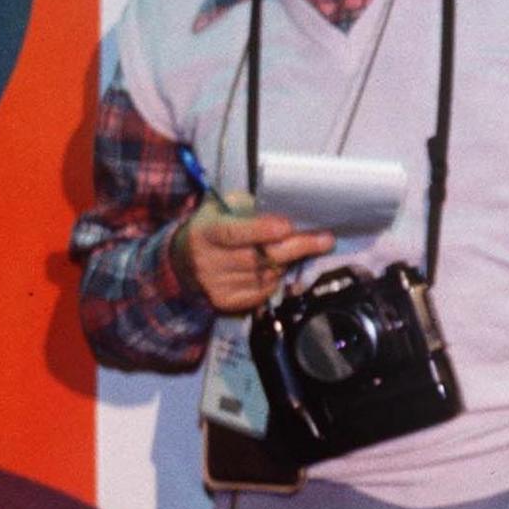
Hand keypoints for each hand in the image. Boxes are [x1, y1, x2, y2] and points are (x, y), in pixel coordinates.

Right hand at [172, 195, 334, 313]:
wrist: (183, 262)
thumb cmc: (213, 228)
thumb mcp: (221, 208)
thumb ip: (248, 206)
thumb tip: (286, 208)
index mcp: (205, 232)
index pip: (234, 233)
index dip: (261, 230)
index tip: (288, 226)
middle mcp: (208, 261)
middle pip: (260, 258)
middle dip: (297, 247)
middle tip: (325, 239)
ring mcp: (216, 285)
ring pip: (267, 275)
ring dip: (287, 263)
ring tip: (293, 250)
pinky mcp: (226, 302)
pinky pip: (264, 292)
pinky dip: (275, 279)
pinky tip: (274, 268)